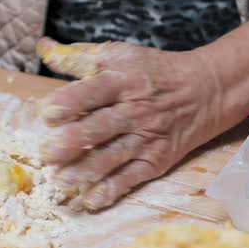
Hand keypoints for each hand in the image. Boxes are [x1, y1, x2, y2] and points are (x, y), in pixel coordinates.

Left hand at [39, 38, 225, 210]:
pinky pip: (132, 178)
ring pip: (114, 156)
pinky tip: (91, 199)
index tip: (47, 114)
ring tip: (61, 178)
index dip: (69, 103)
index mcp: (123, 79)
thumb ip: (77, 57)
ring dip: (87, 169)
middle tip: (47, 153)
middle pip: (101, 127)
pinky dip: (112, 190)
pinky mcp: (156, 159)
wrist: (205, 90)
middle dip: (73, 141)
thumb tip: (43, 48)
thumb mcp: (118, 56)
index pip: (93, 91)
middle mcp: (135, 109)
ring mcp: (147, 137)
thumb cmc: (152, 72)